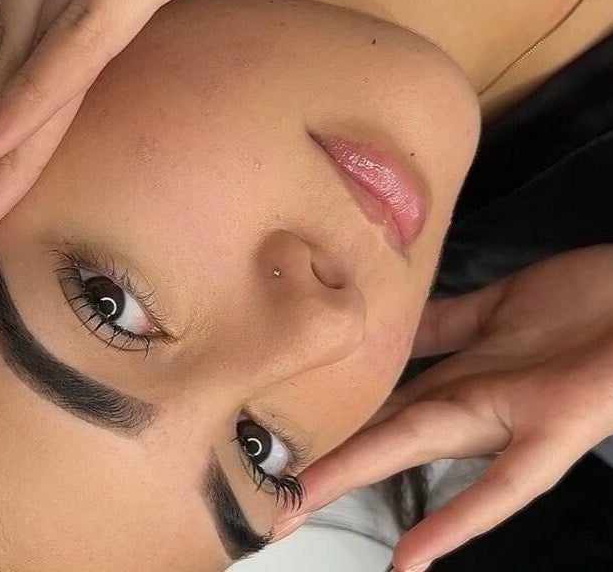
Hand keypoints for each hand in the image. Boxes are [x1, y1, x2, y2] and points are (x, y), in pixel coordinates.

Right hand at [287, 244, 612, 571]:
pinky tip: (410, 559)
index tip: (272, 443)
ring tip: (301, 511)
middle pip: (380, 436)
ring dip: (356, 481)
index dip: (324, 426)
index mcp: (455, 377)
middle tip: (267, 499)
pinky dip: (453, 520)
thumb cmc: (583, 303)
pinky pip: (500, 485)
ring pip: (414, 450)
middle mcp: (467, 405)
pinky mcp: (554, 433)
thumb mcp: (495, 308)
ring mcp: (505, 421)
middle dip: (322, 467)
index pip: (375, 407)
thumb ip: (439, 323)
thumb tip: (379, 321)